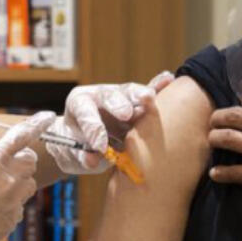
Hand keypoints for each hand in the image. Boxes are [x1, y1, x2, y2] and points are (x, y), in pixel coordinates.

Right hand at [0, 109, 54, 240]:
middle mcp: (7, 180)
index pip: (21, 136)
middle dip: (21, 158)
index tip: (48, 116)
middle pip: (30, 161)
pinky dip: (11, 202)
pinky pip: (21, 205)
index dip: (36, 123)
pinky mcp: (13, 220)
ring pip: (29, 183)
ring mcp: (12, 202)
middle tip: (1, 163)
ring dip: (18, 181)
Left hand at [49, 71, 175, 173]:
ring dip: (141, 96)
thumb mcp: (73, 152)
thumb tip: (93, 161)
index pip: (84, 110)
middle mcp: (100, 96)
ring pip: (131, 93)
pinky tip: (168, 79)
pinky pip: (148, 94)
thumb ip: (82, 155)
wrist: (83, 143)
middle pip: (109, 96)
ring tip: (149, 98)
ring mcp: (120, 98)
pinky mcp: (136, 105)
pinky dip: (158, 88)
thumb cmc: (74, 146)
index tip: (100, 145)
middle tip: (125, 114)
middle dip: (118, 104)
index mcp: (79, 103)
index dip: (93, 127)